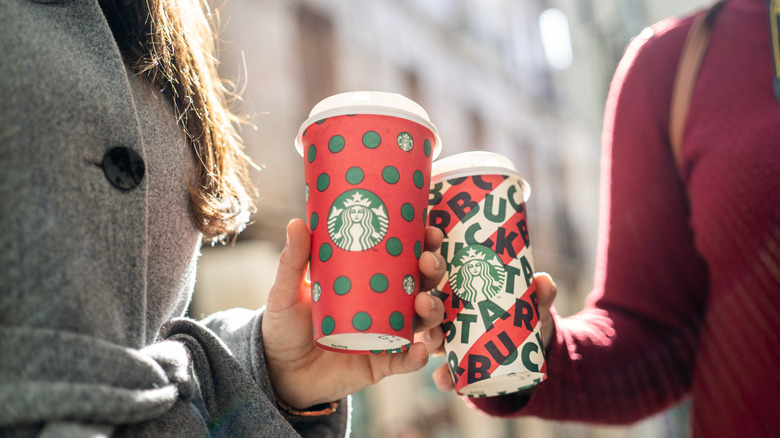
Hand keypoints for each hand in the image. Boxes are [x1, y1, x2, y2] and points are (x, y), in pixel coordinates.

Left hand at [261, 219, 446, 408]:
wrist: (280, 372)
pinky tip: (420, 349)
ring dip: (432, 309)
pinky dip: (417, 356)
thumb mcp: (287, 291)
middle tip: (428, 261)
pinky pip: (407, 360)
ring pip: (423, 320)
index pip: (405, 256)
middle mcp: (386, 304)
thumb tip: (296, 223)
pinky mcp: (382, 364)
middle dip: (434, 270)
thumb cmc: (286, 325)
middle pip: (422, 284)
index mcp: (371, 279)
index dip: (424, 243)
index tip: (430, 230)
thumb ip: (293, 261)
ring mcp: (387, 334)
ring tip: (424, 303)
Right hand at [429, 272, 557, 391]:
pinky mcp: (456, 369)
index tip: (430, 261)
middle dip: (425, 307)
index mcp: (458, 294)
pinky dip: (443, 377)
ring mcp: (449, 345)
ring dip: (429, 340)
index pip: (437, 279)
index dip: (428, 269)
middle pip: (428, 309)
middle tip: (429, 303)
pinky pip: (444, 374)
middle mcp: (446, 318)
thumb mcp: (532, 307)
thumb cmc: (523, 320)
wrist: (532, 358)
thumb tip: (544, 281)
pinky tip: (446, 379)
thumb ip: (540, 295)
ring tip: (437, 342)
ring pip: (430, 341)